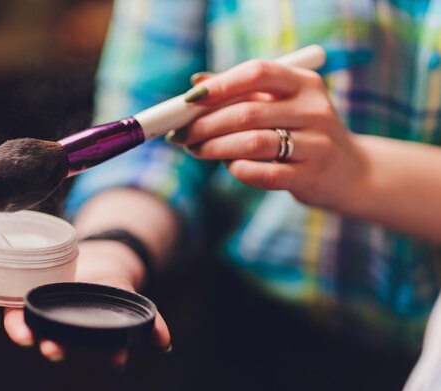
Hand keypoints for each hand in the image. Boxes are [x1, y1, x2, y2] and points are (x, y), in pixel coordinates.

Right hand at [0, 241, 170, 366]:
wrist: (88, 271)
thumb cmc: (43, 280)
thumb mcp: (9, 274)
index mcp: (40, 312)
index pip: (26, 326)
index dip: (22, 331)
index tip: (22, 335)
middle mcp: (68, 320)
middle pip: (63, 336)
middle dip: (59, 345)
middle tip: (56, 351)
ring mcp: (97, 317)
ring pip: (104, 337)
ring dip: (110, 349)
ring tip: (118, 358)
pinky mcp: (124, 309)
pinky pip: (143, 324)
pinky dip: (155, 332)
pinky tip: (164, 342)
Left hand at [172, 60, 367, 211]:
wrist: (348, 172)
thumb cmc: (301, 132)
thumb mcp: (280, 105)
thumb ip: (241, 93)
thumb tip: (196, 83)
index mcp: (304, 84)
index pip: (258, 72)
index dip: (220, 84)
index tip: (189, 99)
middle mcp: (314, 109)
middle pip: (247, 112)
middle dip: (205, 124)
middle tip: (181, 134)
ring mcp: (316, 144)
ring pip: (252, 143)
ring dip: (215, 148)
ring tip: (196, 150)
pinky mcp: (311, 176)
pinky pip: (264, 174)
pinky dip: (238, 169)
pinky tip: (228, 166)